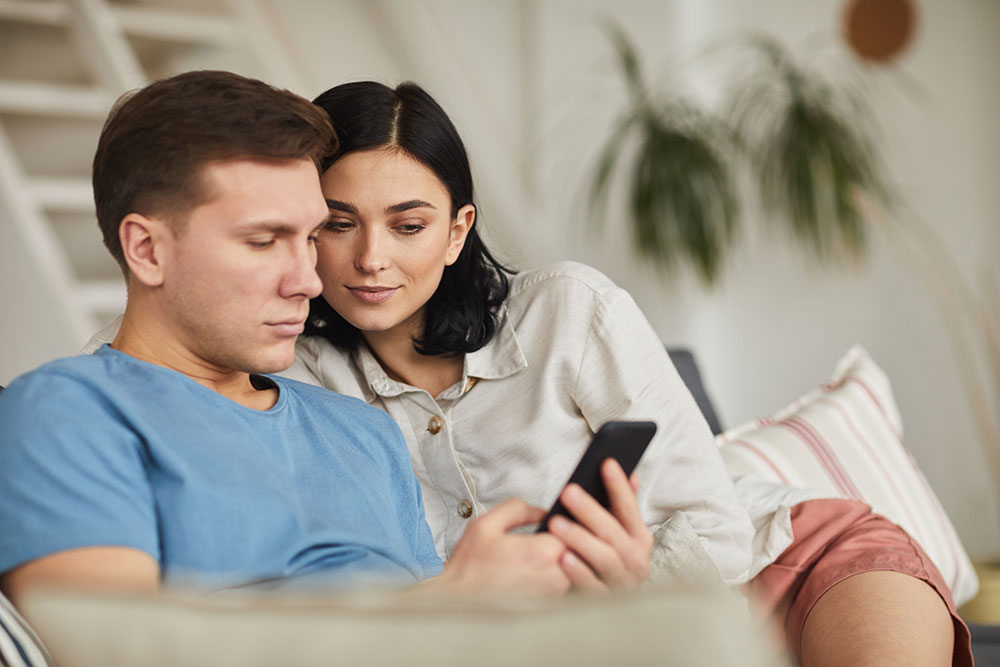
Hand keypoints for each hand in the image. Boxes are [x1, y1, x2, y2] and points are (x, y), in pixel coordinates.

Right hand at [428, 498, 570, 595]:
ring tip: (536, 558)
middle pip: (576, 552)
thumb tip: (542, 510)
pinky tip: (533, 575)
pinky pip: (562, 588)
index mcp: (543, 553)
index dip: (564, 525)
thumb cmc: (469, 568)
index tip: (555, 524)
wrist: (458, 602)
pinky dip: (554, 580)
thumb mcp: (487, 524)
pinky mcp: (547, 608)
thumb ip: (518, 509)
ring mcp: (552, 596)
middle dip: (564, 544)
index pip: (572, 531)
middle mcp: (553, 577)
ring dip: (562, 562)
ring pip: (572, 571)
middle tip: (546, 540)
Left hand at [545, 459, 652, 591]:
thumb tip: (632, 474)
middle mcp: (636, 560)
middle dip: (590, 510)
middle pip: (613, 532)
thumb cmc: (611, 559)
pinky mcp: (606, 602)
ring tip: (557, 523)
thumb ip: (624, 504)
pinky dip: (578, 572)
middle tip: (569, 492)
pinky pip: (592, 587)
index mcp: (640, 538)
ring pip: (604, 558)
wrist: (614, 609)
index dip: (618, 486)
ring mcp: (622, 582)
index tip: (606, 463)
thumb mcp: (621, 532)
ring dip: (580, 539)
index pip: (629, 507)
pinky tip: (562, 558)